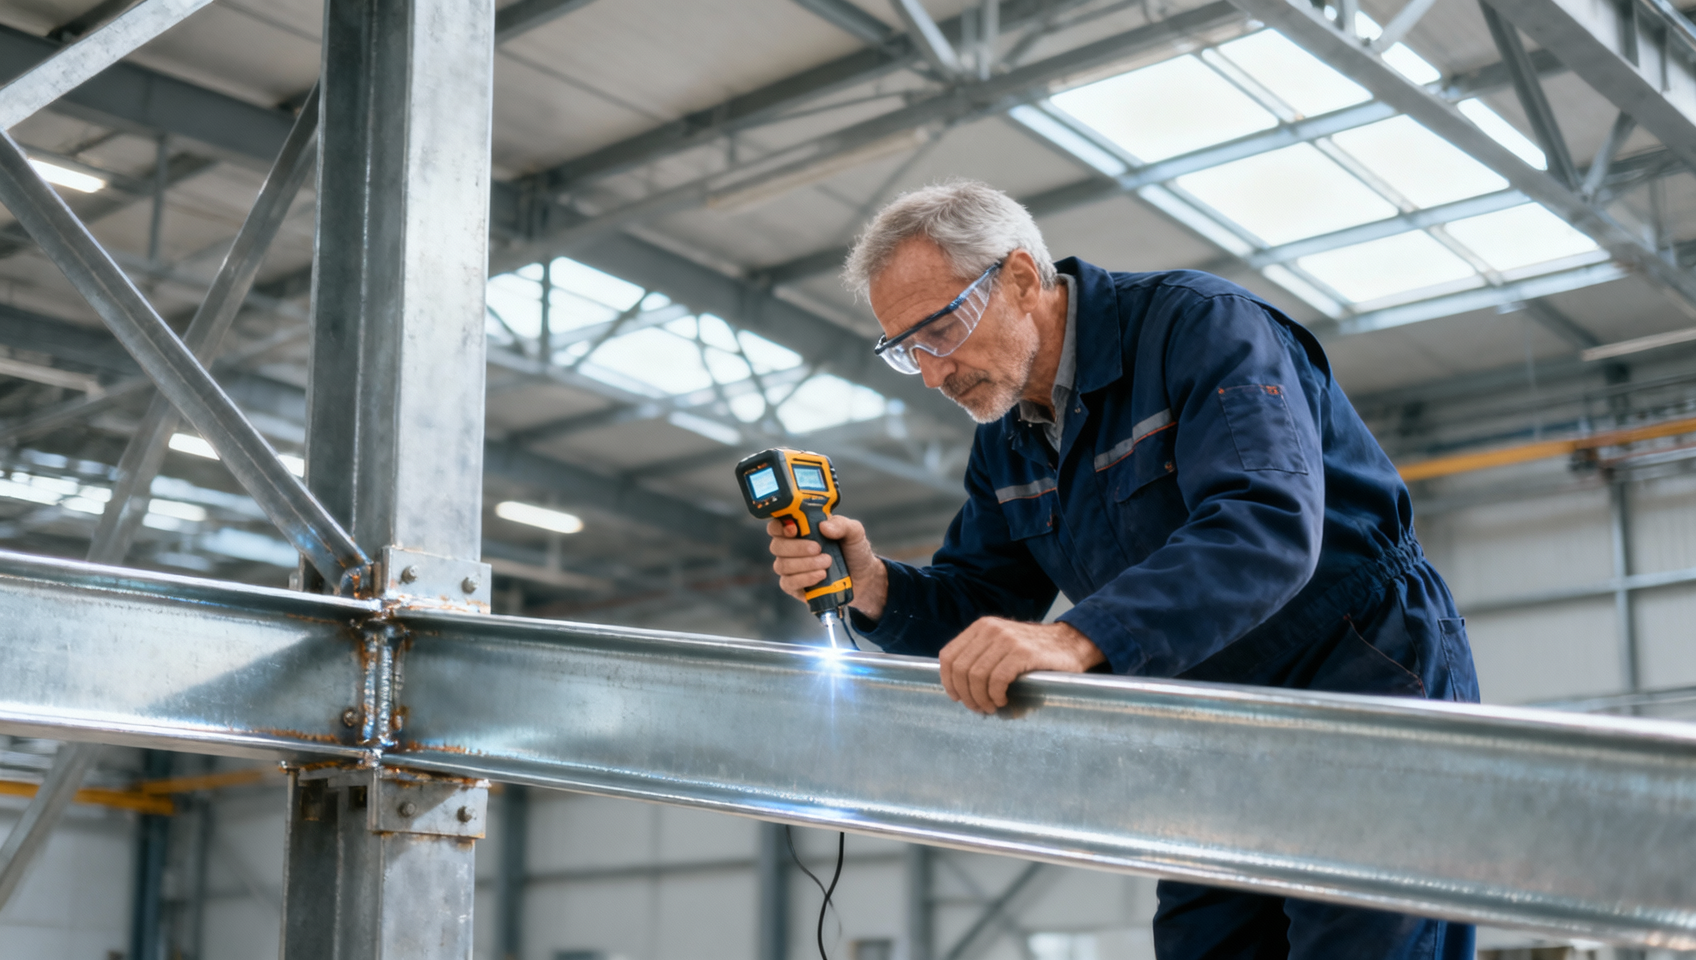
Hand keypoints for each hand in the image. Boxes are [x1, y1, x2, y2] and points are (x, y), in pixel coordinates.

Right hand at [767, 514, 888, 619]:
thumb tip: (824, 526)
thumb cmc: (854, 551)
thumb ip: (842, 524)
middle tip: (819, 549)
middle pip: (776, 546)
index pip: (776, 526)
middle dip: (797, 548)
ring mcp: (791, 568)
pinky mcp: (795, 587)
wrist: (863, 578)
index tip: (794, 530)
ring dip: (804, 564)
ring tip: (827, 563)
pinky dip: (804, 579)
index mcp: (800, 530)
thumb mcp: (854, 532)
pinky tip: (820, 576)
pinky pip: (787, 583)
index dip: (779, 527)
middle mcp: (791, 548)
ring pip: (781, 565)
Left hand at [939, 618, 1105, 713]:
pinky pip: (997, 679)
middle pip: (961, 669)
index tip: (956, 697)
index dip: (947, 680)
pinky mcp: (1023, 652)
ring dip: (981, 698)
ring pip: (977, 676)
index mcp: (981, 627)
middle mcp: (991, 629)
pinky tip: (1003, 700)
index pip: (948, 655)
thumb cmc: (1034, 650)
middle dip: (966, 695)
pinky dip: (996, 695)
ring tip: (991, 707)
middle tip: (977, 708)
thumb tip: (958, 685)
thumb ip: (981, 655)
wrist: (1071, 643)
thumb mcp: (1002, 643)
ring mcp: (1007, 639)